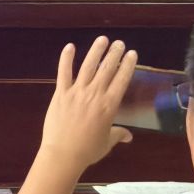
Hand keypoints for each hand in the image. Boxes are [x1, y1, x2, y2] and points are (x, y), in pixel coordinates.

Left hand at [37, 36, 137, 172]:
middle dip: (115, 54)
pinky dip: (66, 59)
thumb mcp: (107, 142)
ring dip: (96, 51)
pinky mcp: (60, 93)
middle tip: (120, 43)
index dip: (128, 65)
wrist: (63, 154)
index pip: (122, 80)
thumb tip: (129, 136)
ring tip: (102, 39)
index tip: (132, 54)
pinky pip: (63, 72)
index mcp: (109, 106)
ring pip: (88, 66)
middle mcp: (95, 95)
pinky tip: (69, 46)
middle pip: (107, 69)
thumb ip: (118, 134)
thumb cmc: (88, 150)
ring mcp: (77, 92)